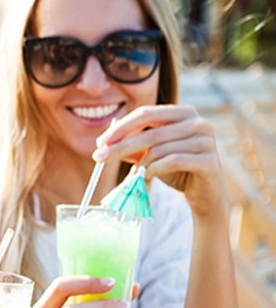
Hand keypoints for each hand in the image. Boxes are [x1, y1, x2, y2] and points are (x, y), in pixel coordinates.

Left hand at [93, 104, 227, 219]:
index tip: (100, 142)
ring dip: (139, 164)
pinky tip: (146, 178)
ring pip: (158, 149)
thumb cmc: (176, 170)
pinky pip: (172, 162)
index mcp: (184, 113)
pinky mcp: (209, 160)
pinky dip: (153, 170)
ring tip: (131, 176)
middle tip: (99, 158)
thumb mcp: (152, 154)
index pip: (146, 113)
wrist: (205, 194)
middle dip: (120, 146)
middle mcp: (198, 122)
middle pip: (149, 131)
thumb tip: (103, 145)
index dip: (120, 127)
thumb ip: (132, 146)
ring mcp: (206, 140)